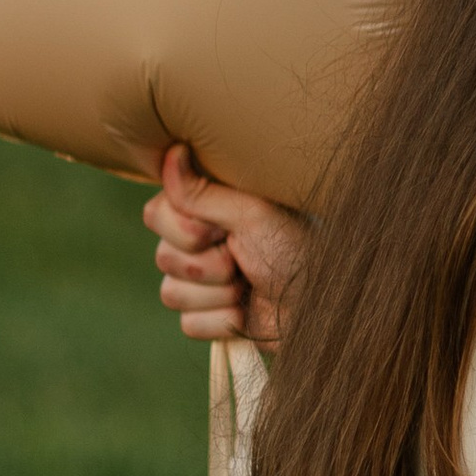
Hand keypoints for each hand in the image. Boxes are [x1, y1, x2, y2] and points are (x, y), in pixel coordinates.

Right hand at [144, 144, 303, 345]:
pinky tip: (247, 311)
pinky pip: (189, 324)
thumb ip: (203, 191)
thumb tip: (173, 150)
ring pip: (172, 294)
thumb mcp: (251, 213)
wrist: (321, 301)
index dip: (188, 230)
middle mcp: (197, 243)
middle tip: (245, 258)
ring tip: (250, 283)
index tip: (225, 228)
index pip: (155, 215)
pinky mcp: (207, 316)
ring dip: (219, 293)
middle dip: (211, 264)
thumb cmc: (294, 248)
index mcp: (203, 209)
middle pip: (163, 257)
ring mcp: (200, 282)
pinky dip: (223, 321)